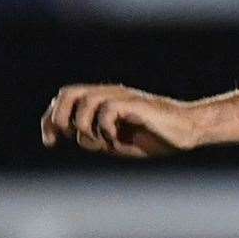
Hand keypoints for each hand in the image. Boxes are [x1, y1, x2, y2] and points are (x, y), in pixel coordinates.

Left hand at [41, 84, 199, 156]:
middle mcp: (108, 94)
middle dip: (57, 117)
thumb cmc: (155, 138)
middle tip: (60, 137)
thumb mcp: (117, 144)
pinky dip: (105, 128)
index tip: (50, 142)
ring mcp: (122, 97)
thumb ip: (95, 139)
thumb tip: (75, 136)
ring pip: (85, 101)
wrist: (188, 131)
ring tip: (101, 142)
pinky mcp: (134, 104)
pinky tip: (117, 140)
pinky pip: (107, 110)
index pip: (65, 100)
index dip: (50, 119)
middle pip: (68, 93)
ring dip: (85, 126)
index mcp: (102, 101)